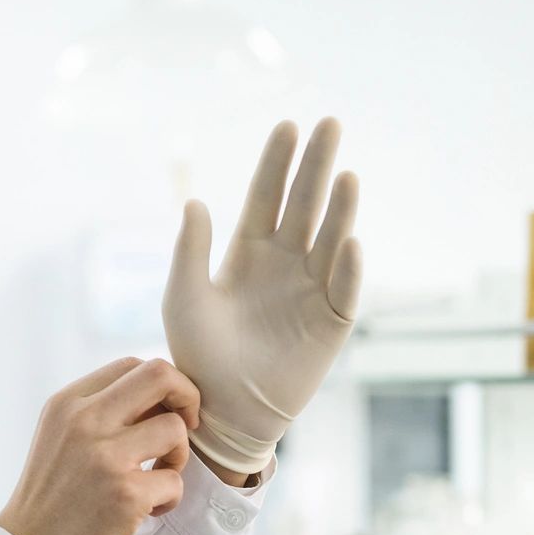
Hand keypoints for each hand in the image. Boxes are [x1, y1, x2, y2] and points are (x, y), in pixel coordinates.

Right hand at [0, 358, 197, 534]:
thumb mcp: (58, 435)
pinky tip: (146, 510)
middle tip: (188, 425)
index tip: (163, 412)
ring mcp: (105, 456)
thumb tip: (159, 399)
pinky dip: (169, 498)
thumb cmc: (50, 497)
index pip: (132, 364)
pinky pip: (175, 481)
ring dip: (179, 455)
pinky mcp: (125, 494)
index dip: (162, 385)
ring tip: (157, 477)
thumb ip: (97, 411)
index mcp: (68, 403)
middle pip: (160, 375)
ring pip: (175, 428)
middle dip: (188, 396)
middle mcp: (85, 421)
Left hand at [161, 117, 361, 474]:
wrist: (223, 410)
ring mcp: (311, 289)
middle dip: (316, 164)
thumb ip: (189, 251)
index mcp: (248, 251)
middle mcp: (284, 262)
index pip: (266, 195)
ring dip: (339, 208)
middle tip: (330, 124)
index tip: (288, 126)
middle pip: (305, 204)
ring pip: (331, 238)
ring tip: (345, 175)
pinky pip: (344, 288)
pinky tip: (349, 242)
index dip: (277, 163)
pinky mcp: (331, 322)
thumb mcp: (184, 298)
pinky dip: (348, 267)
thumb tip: (194, 200)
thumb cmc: (198, 354)